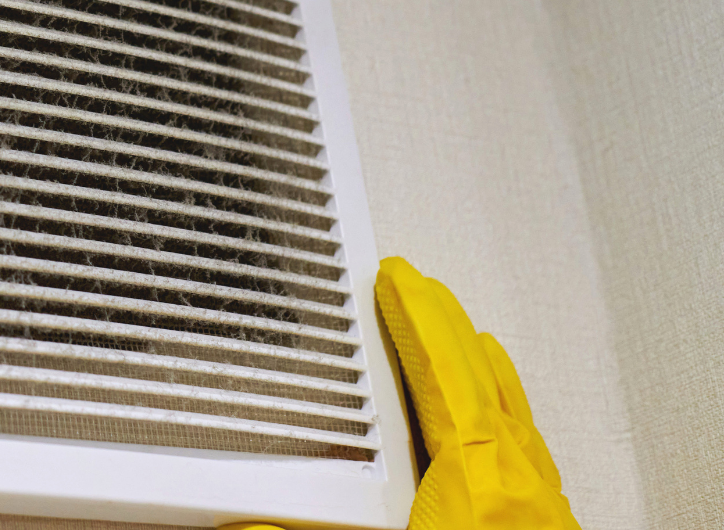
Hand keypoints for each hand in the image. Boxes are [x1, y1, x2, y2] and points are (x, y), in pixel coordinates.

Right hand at [220, 258, 577, 529]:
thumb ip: (304, 527)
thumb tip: (240, 516)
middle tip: (420, 290)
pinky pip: (533, 452)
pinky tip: (505, 427)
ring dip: (485, 371)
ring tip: (466, 338)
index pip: (445, 375)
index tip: (398, 279)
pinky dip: (513, 418)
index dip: (417, 321)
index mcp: (476, 483)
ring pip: (517, 416)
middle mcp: (520, 489)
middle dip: (447, 330)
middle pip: (485, 382)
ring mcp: (544, 511)